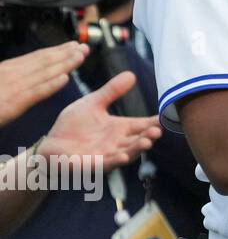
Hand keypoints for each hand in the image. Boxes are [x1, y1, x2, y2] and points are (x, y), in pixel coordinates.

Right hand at [0, 42, 88, 125]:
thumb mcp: (0, 86)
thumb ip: (9, 78)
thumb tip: (24, 73)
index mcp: (4, 71)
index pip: (34, 59)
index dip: (55, 51)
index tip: (72, 46)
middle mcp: (7, 76)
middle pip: (41, 63)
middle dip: (65, 54)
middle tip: (84, 47)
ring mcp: (9, 89)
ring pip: (41, 74)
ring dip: (64, 64)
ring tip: (80, 57)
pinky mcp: (9, 105)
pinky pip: (32, 94)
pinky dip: (49, 86)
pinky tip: (64, 79)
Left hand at [41, 70, 161, 171]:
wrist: (50, 144)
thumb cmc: (72, 125)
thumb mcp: (93, 103)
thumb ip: (111, 91)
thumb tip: (131, 74)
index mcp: (121, 128)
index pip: (143, 124)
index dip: (155, 122)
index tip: (166, 117)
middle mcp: (118, 142)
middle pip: (139, 139)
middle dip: (149, 136)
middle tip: (157, 130)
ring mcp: (108, 155)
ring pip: (128, 152)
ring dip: (138, 149)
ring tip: (147, 142)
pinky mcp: (93, 165)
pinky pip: (108, 164)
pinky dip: (117, 161)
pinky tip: (124, 156)